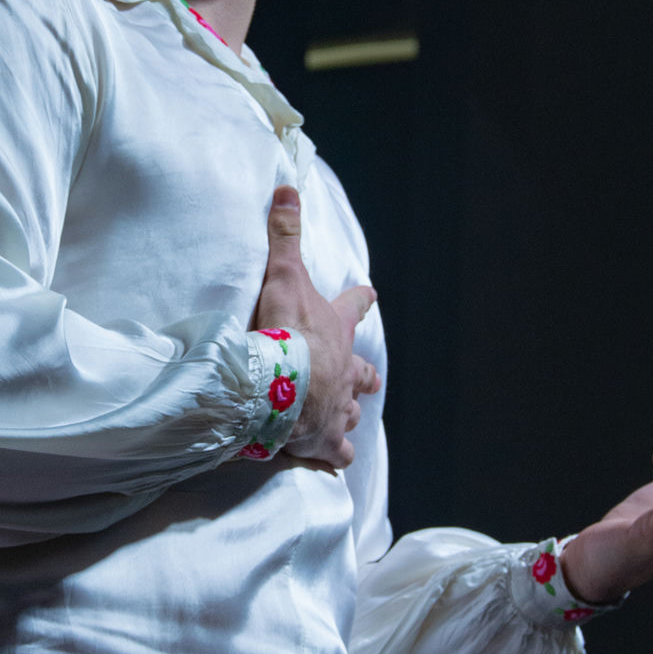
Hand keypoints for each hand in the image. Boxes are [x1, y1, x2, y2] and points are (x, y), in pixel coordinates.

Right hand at [253, 185, 380, 469]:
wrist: (281, 387)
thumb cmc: (284, 332)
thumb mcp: (283, 276)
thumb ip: (284, 235)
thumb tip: (288, 188)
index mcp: (336, 330)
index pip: (353, 308)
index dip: (360, 300)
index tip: (369, 294)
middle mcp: (345, 371)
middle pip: (363, 373)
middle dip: (365, 377)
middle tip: (371, 383)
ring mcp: (336, 408)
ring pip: (349, 414)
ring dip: (347, 417)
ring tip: (345, 426)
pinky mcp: (323, 441)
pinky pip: (333, 454)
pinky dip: (331, 459)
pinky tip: (329, 466)